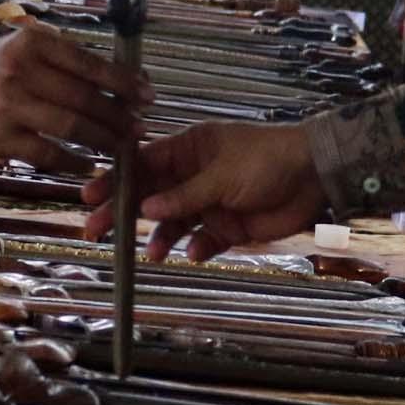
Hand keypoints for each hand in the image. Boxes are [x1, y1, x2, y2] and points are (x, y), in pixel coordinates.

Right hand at [0, 21, 151, 170]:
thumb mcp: (26, 48)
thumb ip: (67, 60)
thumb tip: (125, 79)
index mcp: (33, 43)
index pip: (90, 64)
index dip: (124, 82)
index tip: (148, 96)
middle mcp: (22, 71)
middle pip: (84, 98)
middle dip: (119, 116)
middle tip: (140, 128)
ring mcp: (11, 106)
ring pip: (71, 127)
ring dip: (103, 140)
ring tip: (122, 146)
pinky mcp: (2, 139)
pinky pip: (48, 154)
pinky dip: (73, 162)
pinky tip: (88, 165)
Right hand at [81, 121, 328, 260]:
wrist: (314, 178)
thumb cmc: (267, 160)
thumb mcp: (222, 174)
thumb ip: (184, 195)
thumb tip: (146, 209)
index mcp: (189, 150)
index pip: (142, 164)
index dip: (115, 180)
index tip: (90, 196)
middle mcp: (194, 176)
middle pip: (150, 197)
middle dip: (125, 214)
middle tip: (98, 231)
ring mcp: (210, 202)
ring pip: (173, 223)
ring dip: (161, 238)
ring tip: (153, 253)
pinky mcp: (228, 227)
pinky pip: (202, 241)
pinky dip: (195, 248)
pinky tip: (193, 253)